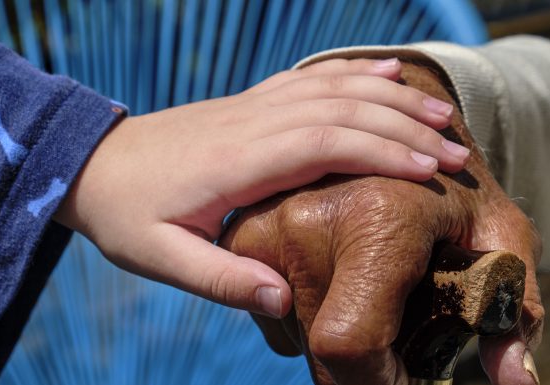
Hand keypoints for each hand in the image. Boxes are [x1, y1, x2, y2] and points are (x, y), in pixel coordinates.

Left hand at [53, 58, 470, 317]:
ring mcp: (254, 105)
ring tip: (440, 110)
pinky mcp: (252, 102)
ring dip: (391, 95)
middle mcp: (253, 123)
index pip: (325, 143)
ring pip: (334, 87)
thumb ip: (223, 280)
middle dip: (404, 127)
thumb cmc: (128, 215)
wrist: (93, 165)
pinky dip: (355, 72)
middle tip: (457, 152)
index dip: (381, 152)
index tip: (431, 171)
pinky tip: (386, 70)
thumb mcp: (162, 259)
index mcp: (237, 162)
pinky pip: (311, 78)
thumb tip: (285, 299)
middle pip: (343, 110)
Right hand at [220, 62, 543, 384]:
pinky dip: (309, 309)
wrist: (401, 125)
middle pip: (321, 345)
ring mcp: (263, 222)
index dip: (379, 383)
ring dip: (335, 329)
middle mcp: (303, 218)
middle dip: (363, 359)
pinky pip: (272, 305)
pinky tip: (341, 276)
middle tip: (400, 326)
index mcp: (372, 221)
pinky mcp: (243, 231)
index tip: (407, 379)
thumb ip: (512, 309)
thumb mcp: (502, 238)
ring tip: (372, 289)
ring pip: (294, 328)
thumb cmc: (458, 185)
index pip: (348, 344)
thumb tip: (514, 382)